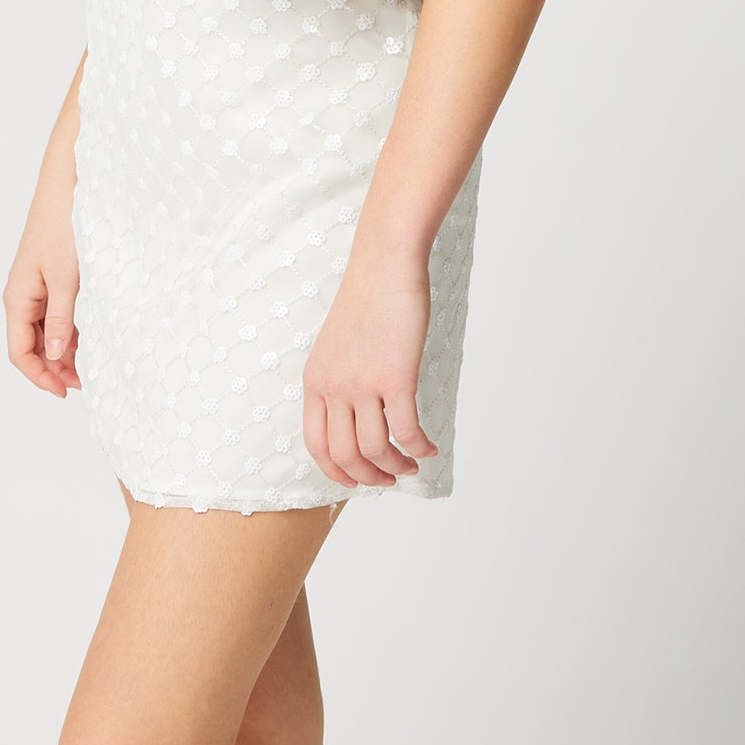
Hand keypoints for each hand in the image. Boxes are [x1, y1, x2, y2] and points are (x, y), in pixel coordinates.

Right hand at [3, 187, 82, 400]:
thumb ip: (62, 318)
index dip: (40, 376)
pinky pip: (55, 313)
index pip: (19, 352)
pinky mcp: (51, 277)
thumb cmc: (62, 226)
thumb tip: (57, 355)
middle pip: (32, 345)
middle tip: (84, 383)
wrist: (67, 186)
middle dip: (54, 368)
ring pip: (46, 331)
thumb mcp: (65, 277)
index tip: (65, 391)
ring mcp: (37, 287)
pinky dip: (70, 330)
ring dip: (64, 351)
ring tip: (90, 365)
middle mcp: (23, 296)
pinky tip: (89, 338)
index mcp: (18, 299)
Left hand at [301, 254, 439, 487]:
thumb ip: (338, 380)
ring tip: (412, 465)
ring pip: (375, 449)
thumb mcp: (336, 346)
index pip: (317, 444)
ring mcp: (362, 383)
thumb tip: (354, 417)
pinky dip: (419, 448)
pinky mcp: (395, 377)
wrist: (384, 264)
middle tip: (390, 478)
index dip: (337, 471)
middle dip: (369, 477)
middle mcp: (333, 386)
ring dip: (396, 467)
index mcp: (315, 381)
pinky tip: (429, 447)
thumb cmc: (367, 300)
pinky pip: (406, 430)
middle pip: (345, 456)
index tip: (356, 480)